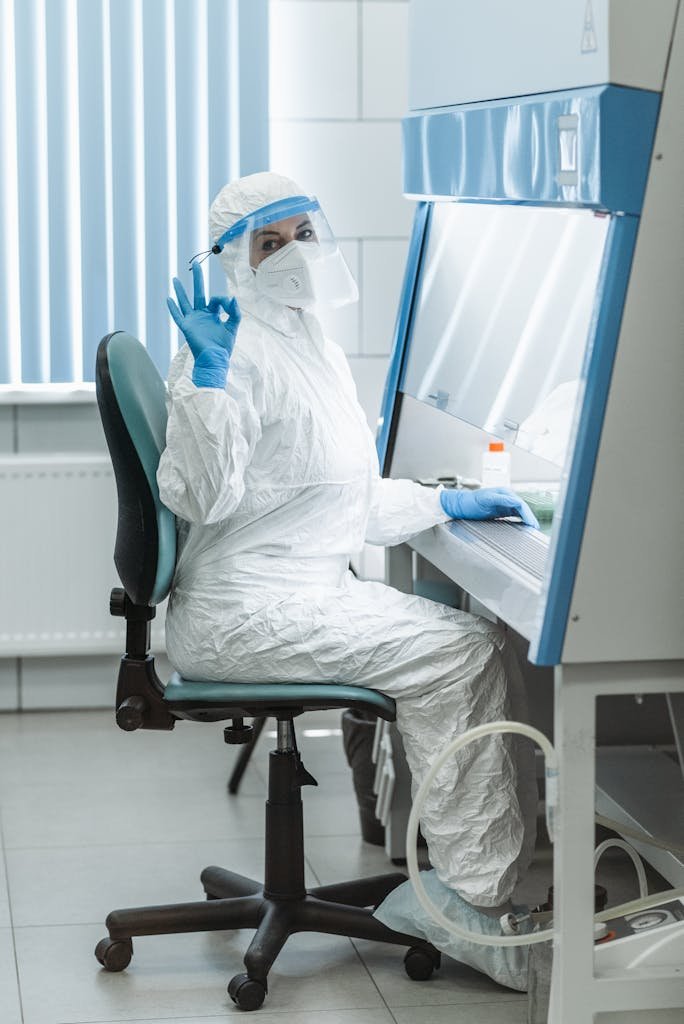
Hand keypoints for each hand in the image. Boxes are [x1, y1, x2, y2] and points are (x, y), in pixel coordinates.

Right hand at [167, 260, 240, 388]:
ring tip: (175, 278)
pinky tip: (168, 299)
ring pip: (185, 302)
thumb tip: (233, 297)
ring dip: (180, 291)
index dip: (223, 299)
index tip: (229, 304)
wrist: (214, 360)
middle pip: (199, 293)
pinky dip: (173, 308)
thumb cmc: (224, 347)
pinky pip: (178, 316)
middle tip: (196, 264)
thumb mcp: (232, 327)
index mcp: (214, 314)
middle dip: (198, 279)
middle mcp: (202, 315)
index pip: (216, 299)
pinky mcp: (187, 327)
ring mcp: (193, 320)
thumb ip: (234, 312)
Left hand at [440, 487, 539, 528]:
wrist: (459, 505)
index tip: (531, 524)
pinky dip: (521, 520)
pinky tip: (524, 526)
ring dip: (527, 519)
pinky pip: (514, 515)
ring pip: (520, 512)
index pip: (521, 504)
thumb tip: (515, 501)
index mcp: (504, 493)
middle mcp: (505, 497)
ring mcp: (503, 504)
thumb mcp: (485, 500)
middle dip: (530, 518)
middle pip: (522, 508)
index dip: (528, 514)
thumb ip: (500, 499)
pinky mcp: (501, 510)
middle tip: (535, 529)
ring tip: (533, 529)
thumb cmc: (470, 502)